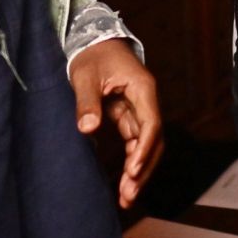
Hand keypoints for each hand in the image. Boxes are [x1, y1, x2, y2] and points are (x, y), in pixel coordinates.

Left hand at [69, 40, 162, 207]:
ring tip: (127, 198)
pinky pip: (135, 141)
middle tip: (129, 195)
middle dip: (143, 169)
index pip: (151, 124)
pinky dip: (132, 160)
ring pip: (146, 144)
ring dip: (139, 170)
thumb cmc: (91, 55)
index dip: (144, 150)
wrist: (92, 40)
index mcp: (142, 89)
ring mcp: (139, 109)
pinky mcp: (129, 115)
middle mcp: (146, 101)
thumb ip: (87, 102)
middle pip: (154, 140)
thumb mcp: (84, 76)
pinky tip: (125, 181)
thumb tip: (87, 129)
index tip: (132, 172)